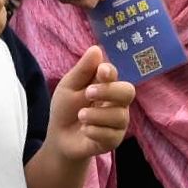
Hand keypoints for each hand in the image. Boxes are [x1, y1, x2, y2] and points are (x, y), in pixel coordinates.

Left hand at [48, 47, 132, 161]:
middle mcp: (117, 102)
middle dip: (109, 91)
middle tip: (88, 94)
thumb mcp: (69, 86)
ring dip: (96, 115)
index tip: (101, 71)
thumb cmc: (66, 108)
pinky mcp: (114, 139)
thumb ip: (83, 70)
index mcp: (106, 85)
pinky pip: (112, 134)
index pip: (115, 74)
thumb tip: (96, 48)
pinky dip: (95, 131)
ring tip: (80, 115)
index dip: (110, 72)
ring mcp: (117, 121)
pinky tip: (84, 130)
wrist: (59, 137)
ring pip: (120, 116)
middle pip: (128, 92)